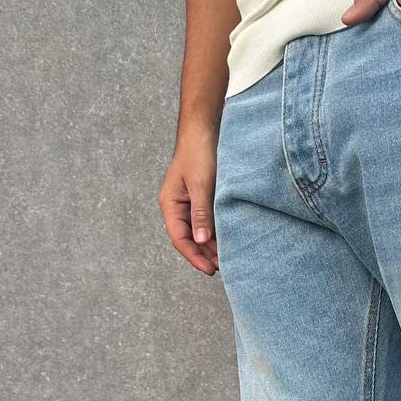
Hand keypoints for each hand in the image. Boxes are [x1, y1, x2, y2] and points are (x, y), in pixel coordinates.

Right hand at [159, 122, 219, 274]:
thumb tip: (201, 240)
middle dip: (205, 254)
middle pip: (189, 238)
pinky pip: (208, 221)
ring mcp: (189, 203)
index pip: (180, 238)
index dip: (194, 256)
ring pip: (199, 231)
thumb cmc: (199, 153)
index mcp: (170, 204)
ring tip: (228, 259)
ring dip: (212, 245)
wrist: (204, 129)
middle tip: (224, 268)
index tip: (210, 270)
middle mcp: (178, 207)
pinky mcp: (202, 199)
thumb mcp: (201, 185)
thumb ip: (201, 213)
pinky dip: (217, 232)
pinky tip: (229, 240)